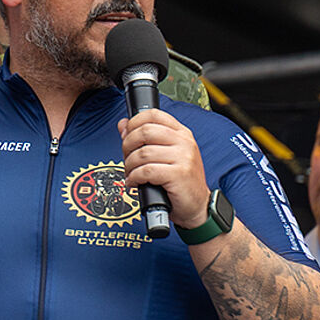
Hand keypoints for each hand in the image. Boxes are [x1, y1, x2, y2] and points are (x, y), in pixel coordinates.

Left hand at [119, 107, 209, 227]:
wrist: (197, 205)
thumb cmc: (179, 181)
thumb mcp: (164, 155)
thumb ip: (144, 139)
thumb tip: (123, 124)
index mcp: (181, 133)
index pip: (153, 114)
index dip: (134, 122)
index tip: (126, 134)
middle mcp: (184, 142)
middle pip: (145, 131)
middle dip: (127, 145)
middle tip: (127, 158)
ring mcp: (184, 157)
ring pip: (143, 153)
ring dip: (129, 165)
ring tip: (131, 174)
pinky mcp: (179, 174)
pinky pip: (146, 171)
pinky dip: (134, 177)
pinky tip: (135, 182)